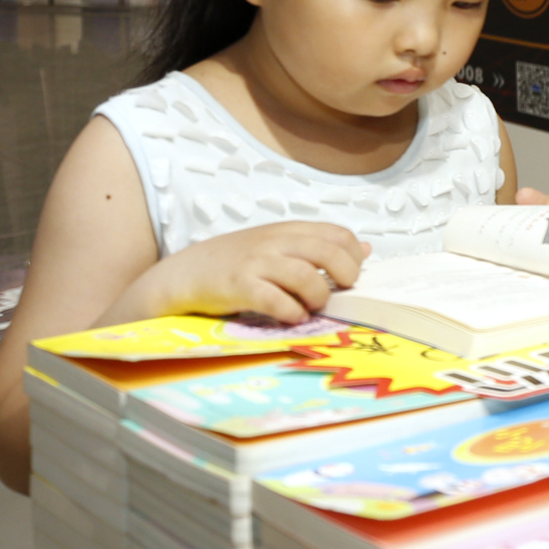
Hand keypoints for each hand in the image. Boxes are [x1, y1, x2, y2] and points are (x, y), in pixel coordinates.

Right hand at [155, 222, 370, 324]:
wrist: (184, 274)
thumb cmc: (236, 262)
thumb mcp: (279, 245)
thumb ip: (318, 246)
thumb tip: (365, 249)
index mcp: (288, 230)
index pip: (338, 234)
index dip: (353, 256)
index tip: (349, 276)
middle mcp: (275, 242)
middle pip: (329, 252)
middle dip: (345, 276)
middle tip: (339, 293)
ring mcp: (256, 262)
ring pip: (306, 276)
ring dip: (318, 297)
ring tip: (312, 307)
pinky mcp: (239, 286)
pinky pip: (276, 300)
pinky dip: (291, 312)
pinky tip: (293, 317)